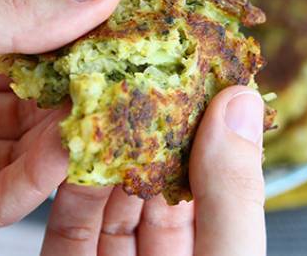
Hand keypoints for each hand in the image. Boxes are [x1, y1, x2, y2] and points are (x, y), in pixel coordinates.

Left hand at [0, 0, 122, 255]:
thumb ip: (13, 14)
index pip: (14, 41)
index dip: (68, 33)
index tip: (122, 27)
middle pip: (21, 99)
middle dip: (73, 90)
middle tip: (128, 79)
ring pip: (14, 152)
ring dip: (62, 138)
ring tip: (108, 119)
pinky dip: (32, 180)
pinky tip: (67, 155)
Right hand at [40, 86, 266, 255]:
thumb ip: (232, 192)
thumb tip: (239, 104)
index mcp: (216, 248)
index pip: (214, 175)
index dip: (206, 123)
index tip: (194, 69)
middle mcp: (168, 254)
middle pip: (156, 181)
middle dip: (145, 128)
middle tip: (137, 72)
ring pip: (109, 196)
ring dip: (103, 148)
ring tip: (101, 94)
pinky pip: (68, 223)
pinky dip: (67, 184)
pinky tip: (71, 146)